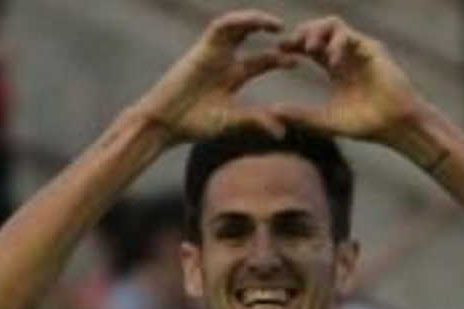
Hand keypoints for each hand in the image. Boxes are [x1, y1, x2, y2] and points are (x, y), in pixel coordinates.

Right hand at [134, 10, 295, 142]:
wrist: (165, 122)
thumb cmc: (195, 124)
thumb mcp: (233, 120)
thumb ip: (257, 121)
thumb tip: (283, 133)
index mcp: (233, 76)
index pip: (262, 60)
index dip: (281, 58)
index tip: (298, 61)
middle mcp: (225, 60)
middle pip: (252, 37)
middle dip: (272, 34)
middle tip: (291, 36)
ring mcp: (213, 51)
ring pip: (238, 26)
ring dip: (257, 21)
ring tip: (277, 25)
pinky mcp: (201, 47)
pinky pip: (222, 26)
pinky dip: (239, 21)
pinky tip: (256, 24)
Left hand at [271, 17, 424, 142]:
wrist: (395, 126)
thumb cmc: (365, 125)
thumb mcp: (325, 121)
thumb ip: (301, 115)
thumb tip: (272, 112)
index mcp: (335, 68)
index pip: (310, 48)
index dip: (293, 46)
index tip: (278, 51)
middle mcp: (346, 55)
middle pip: (318, 30)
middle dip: (300, 33)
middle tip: (287, 45)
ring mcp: (360, 49)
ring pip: (332, 24)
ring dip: (316, 32)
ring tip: (307, 48)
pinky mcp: (372, 48)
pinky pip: (348, 35)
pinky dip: (336, 44)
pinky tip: (331, 62)